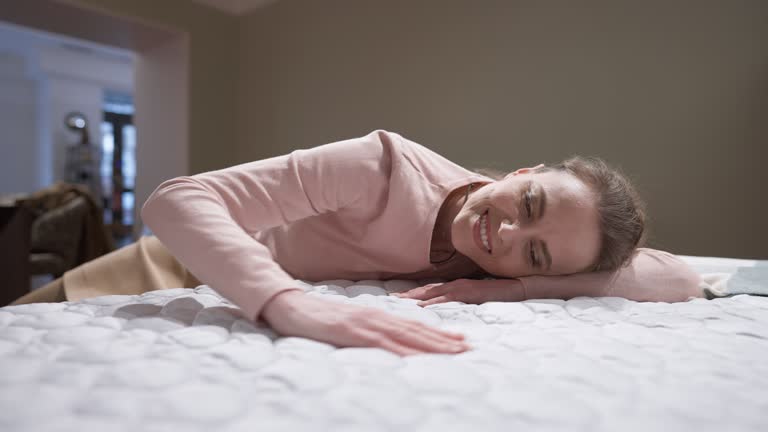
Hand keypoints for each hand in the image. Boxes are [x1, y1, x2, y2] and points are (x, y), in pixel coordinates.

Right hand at [260, 290, 470, 356]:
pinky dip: (403, 351)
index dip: (438, 333)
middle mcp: (376, 317)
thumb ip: (366, 331)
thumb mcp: (346, 325)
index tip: (460, 340)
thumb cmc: (316, 317)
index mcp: (376, 316)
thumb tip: (384, 342)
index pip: (413, 326)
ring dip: (432, 345)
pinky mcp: (352, 332)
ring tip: (455, 352)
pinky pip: (383, 344)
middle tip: (469, 348)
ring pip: (406, 336)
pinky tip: (418, 358)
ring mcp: (365, 324)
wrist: (289, 306)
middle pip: (416, 331)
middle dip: (444, 341)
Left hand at [391, 278, 523, 305]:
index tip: (398, 297)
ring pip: (433, 292)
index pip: (430, 289)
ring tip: (400, 302)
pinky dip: (434, 302)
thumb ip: (463, 301)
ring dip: (415, 297)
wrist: (518, 286)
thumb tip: (449, 309)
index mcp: (456, 285)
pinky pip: (448, 298)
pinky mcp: (470, 292)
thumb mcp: (477, 298)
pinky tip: (422, 306)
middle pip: (426, 289)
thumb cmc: (499, 294)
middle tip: (391, 299)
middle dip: (408, 294)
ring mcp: (462, 287)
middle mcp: (456, 284)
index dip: (413, 293)